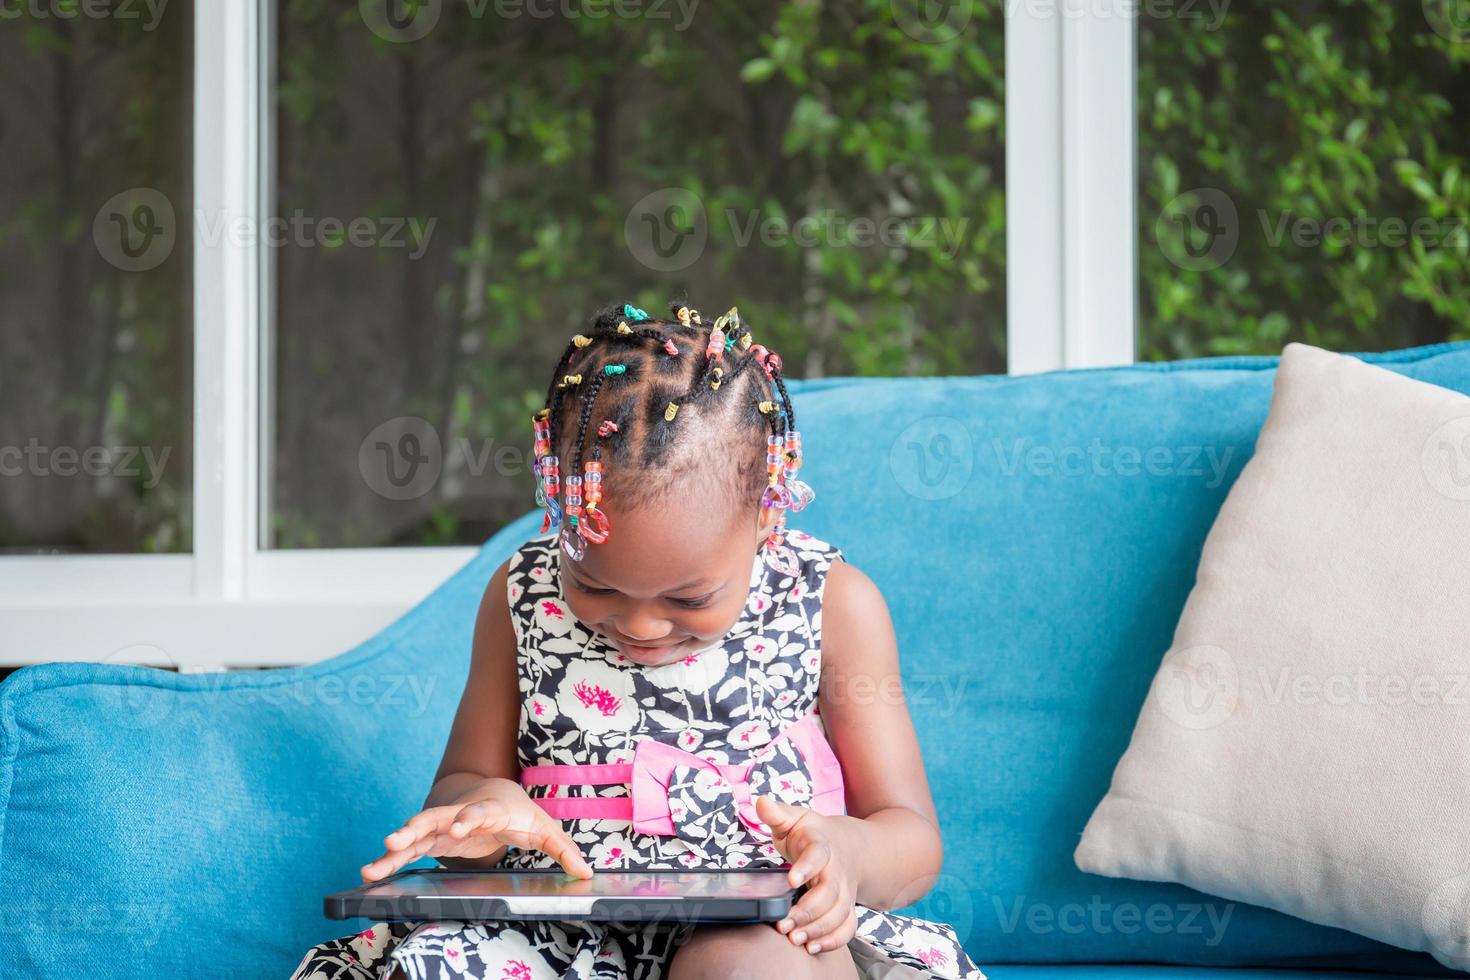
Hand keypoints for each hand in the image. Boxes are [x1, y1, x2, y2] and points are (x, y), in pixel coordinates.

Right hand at [361, 777, 592, 881]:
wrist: (492, 793)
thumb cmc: (519, 812)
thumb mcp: (543, 829)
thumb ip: (563, 849)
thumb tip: (586, 873)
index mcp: (490, 808)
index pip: (480, 811)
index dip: (470, 817)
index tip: (460, 826)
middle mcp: (460, 813)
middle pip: (437, 818)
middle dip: (418, 827)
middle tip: (397, 840)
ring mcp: (442, 825)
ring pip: (415, 834)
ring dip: (395, 847)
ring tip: (372, 864)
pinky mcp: (430, 840)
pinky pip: (407, 851)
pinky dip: (389, 861)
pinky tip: (369, 874)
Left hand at [755, 795, 858, 955]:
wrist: (850, 846)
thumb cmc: (814, 834)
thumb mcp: (796, 818)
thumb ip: (778, 813)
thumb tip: (760, 802)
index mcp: (822, 845)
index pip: (817, 855)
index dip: (806, 867)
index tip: (790, 880)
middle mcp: (837, 870)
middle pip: (830, 893)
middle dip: (808, 910)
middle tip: (784, 923)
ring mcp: (845, 891)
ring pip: (839, 913)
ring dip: (818, 929)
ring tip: (794, 938)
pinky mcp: (847, 907)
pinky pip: (847, 927)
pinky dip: (833, 940)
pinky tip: (812, 946)